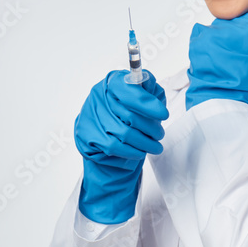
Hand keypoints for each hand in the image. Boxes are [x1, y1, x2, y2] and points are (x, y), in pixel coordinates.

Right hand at [73, 69, 168, 223]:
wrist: (111, 164)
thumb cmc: (132, 129)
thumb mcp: (143, 106)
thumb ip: (148, 91)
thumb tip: (151, 82)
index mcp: (110, 84)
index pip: (127, 87)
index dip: (147, 102)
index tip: (163, 113)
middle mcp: (95, 99)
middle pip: (126, 111)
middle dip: (149, 125)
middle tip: (160, 133)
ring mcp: (87, 119)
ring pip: (120, 130)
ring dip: (143, 139)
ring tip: (155, 145)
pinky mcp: (84, 139)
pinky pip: (111, 145)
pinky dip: (130, 150)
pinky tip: (141, 153)